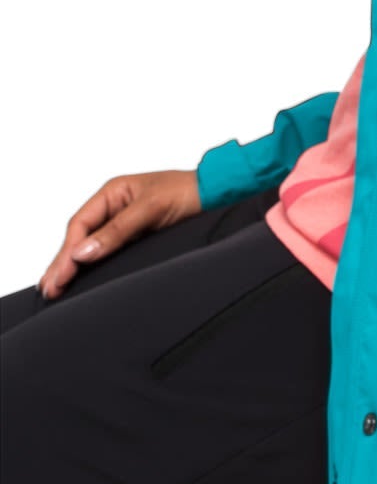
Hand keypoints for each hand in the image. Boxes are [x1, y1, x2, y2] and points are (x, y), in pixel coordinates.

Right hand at [37, 169, 203, 300]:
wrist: (219, 195)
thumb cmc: (188, 192)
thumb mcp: (151, 208)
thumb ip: (117, 231)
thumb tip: (83, 252)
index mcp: (113, 193)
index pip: (80, 224)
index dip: (67, 252)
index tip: (58, 277)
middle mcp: (114, 207)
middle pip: (80, 237)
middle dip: (62, 263)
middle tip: (49, 291)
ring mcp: (124, 223)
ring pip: (91, 247)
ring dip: (73, 267)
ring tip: (55, 290)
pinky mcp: (136, 237)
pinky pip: (108, 253)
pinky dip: (92, 266)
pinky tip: (83, 280)